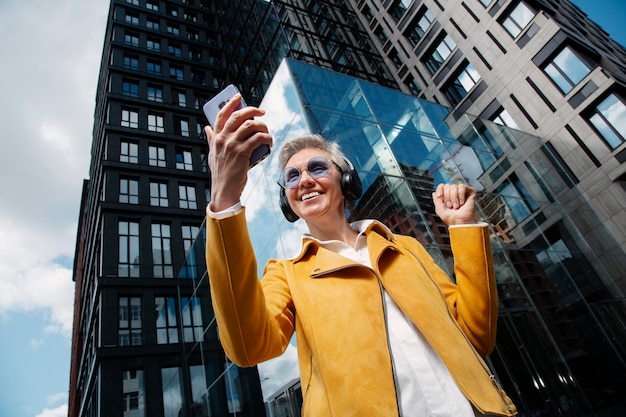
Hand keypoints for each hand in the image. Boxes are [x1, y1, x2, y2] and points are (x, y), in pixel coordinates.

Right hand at [205, 94, 271, 210]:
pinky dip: (267, 137)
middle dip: (252, 110)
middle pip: (238, 116)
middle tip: (262, 112)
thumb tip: (207, 128)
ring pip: (250, 125)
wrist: (224, 190)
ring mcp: (232, 145)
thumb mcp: (212, 154)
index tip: (238, 96)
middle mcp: (223, 139)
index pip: (221, 114)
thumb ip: (211, 140)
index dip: (230, 103)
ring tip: (267, 131)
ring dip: (262, 125)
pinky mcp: (242, 153)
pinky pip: (258, 138)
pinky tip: (270, 141)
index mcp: (215, 138)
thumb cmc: (220, 173)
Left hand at [432, 184, 476, 225]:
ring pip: (454, 186)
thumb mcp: (439, 209)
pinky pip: (462, 186)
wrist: (459, 222)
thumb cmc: (451, 218)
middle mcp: (454, 193)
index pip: (442, 186)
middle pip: (447, 186)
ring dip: (454, 197)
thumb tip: (434, 192)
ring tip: (456, 206)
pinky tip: (462, 202)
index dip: (440, 189)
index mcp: (447, 196)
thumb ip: (436, 200)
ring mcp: (462, 192)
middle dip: (447, 197)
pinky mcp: (469, 192)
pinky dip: (460, 195)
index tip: (440, 196)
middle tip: (451, 206)